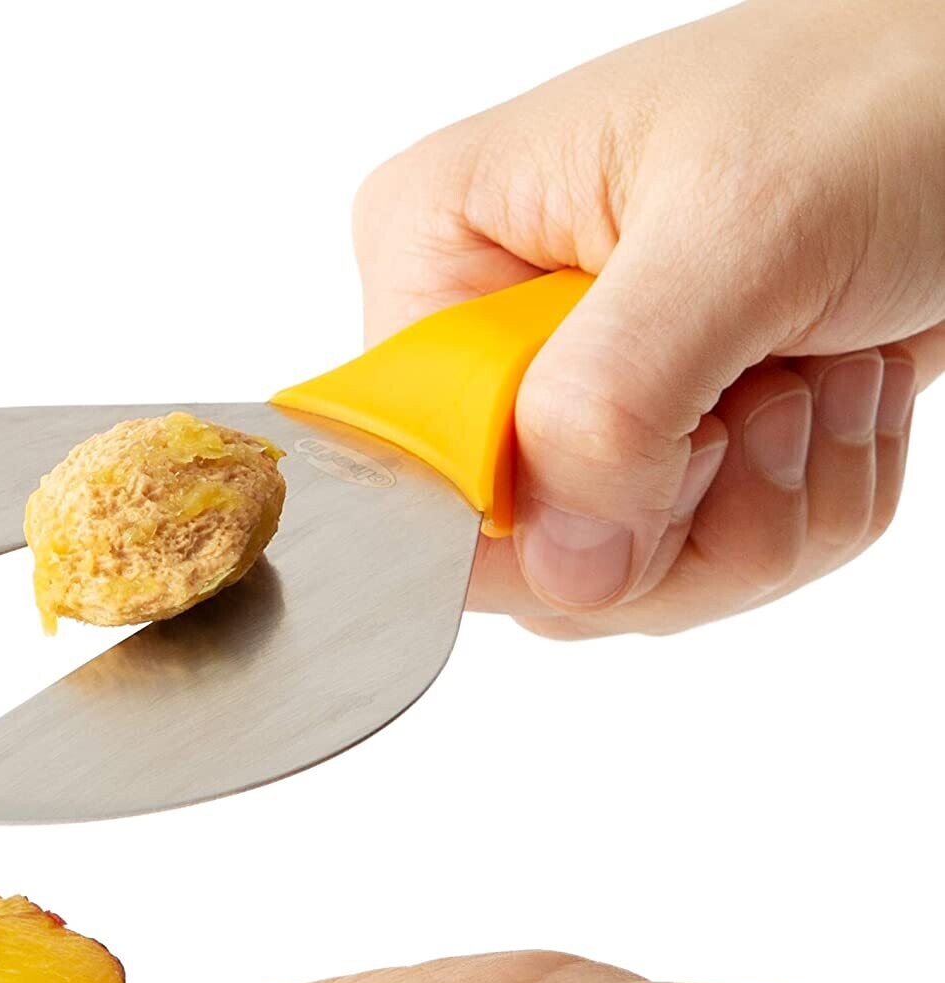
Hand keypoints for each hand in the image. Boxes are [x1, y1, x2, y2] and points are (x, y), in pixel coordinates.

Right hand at [354, 0, 944, 634]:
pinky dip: (805, 503)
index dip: (540, 516)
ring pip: (624, 578)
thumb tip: (562, 568)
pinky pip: (704, 565)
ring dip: (765, 508)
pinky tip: (836, 397)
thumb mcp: (740, 231)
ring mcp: (575, 409)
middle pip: (524, 554)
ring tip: (820, 377)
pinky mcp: (658, 452)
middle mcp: (489, 345)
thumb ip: (613, 405)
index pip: (412, 470)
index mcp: (439, 255)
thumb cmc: (876, 99)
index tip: (669, 455)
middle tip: (773, 398)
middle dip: (684, 518)